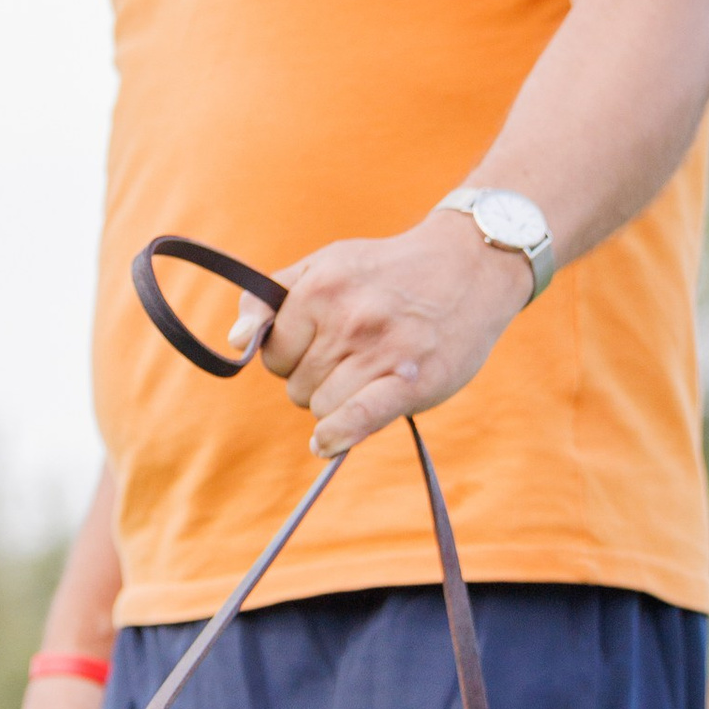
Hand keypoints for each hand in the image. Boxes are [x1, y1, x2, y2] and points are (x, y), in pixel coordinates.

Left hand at [235, 211, 527, 453]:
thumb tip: (237, 341)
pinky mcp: (411, 380)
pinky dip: (338, 435)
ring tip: (370, 375)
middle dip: (315, 380)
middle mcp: (347, 318)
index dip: (291, 356)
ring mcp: (380, 350)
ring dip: (337, 403)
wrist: (470, 265)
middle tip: (352, 359)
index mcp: (320, 287)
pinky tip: (328, 442)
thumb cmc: (387, 273)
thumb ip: (271, 299)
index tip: (316, 347)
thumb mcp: (325, 265)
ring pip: (322, 407)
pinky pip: (357, 419)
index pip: (273, 354)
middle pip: (296, 386)